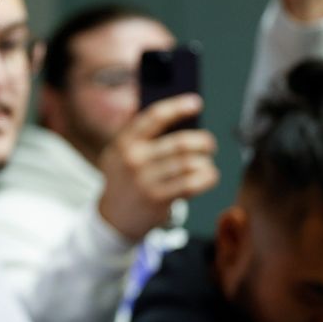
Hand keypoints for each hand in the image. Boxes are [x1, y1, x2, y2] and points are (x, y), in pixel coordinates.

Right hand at [97, 94, 219, 241]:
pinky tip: (209, 175)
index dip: (177, 107)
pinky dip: (206, 177)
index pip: (154, 117)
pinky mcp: (157, 199)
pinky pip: (191, 184)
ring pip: (189, 164)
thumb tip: (180, 116)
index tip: (196, 102)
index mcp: (124, 141)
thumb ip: (141, 135)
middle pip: (179, 143)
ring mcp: (145, 180)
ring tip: (207, 163)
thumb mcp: (121, 153)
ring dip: (205, 162)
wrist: (112, 219)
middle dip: (202, 141)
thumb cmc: (125, 180)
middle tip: (210, 144)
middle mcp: (133, 159)